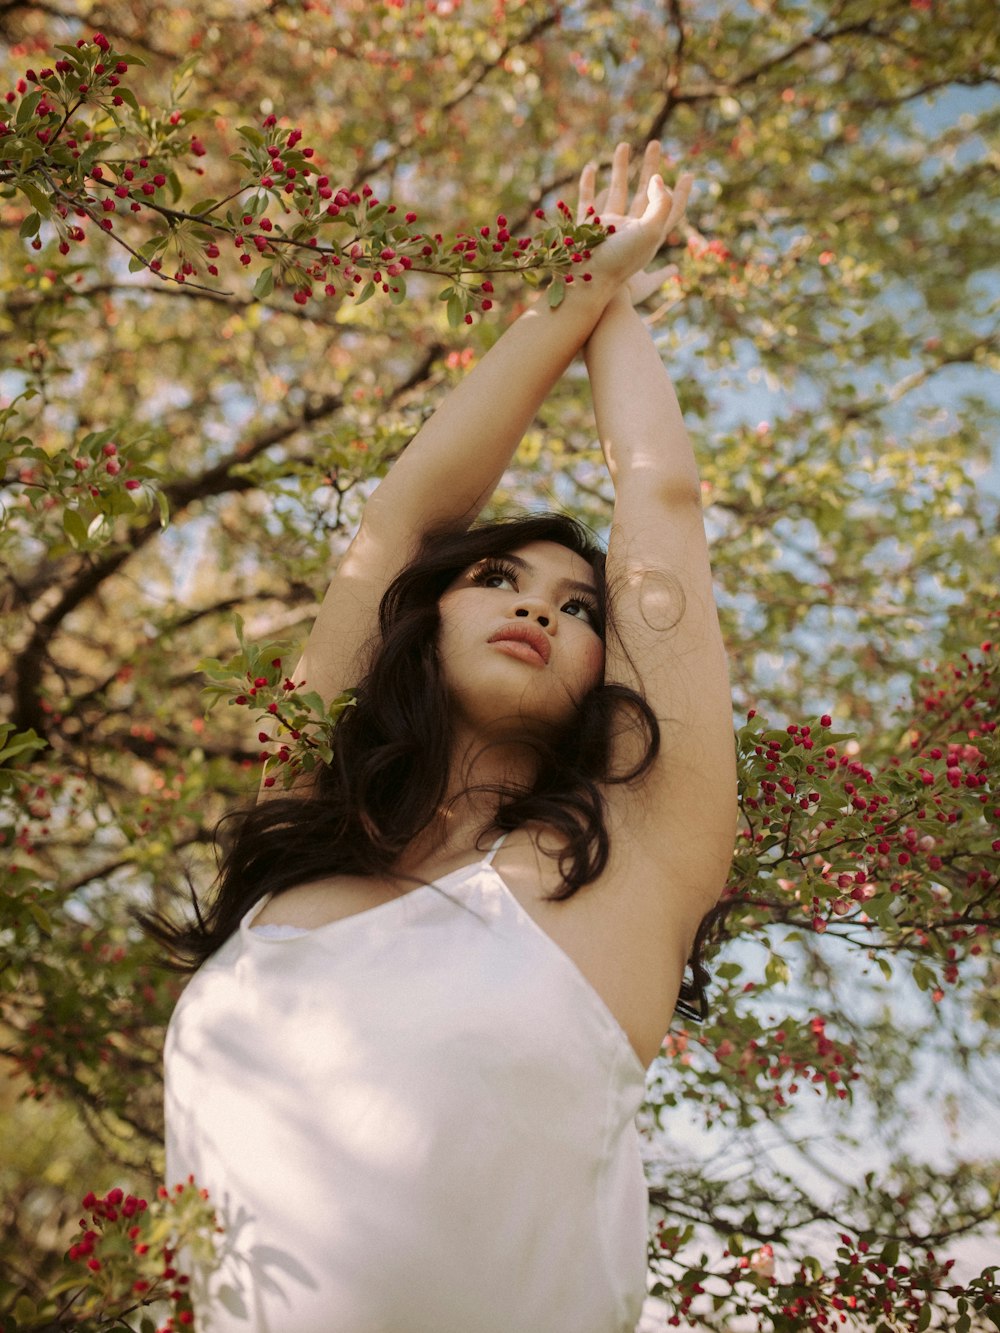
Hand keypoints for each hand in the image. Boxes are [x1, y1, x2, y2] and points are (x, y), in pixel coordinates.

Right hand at [576, 142, 691, 300]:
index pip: (672, 210)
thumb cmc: (621, 260)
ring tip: (624, 144)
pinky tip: (591, 166)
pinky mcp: (586, 228)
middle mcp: (631, 230)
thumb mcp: (651, 230)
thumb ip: (662, 202)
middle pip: (646, 194)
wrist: (587, 281)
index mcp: (650, 235)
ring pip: (617, 191)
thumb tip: (658, 179)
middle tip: (656, 144)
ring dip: (620, 167)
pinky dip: (589, 183)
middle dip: (652, 168)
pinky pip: (587, 200)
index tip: (689, 174)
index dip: (682, 193)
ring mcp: (608, 228)